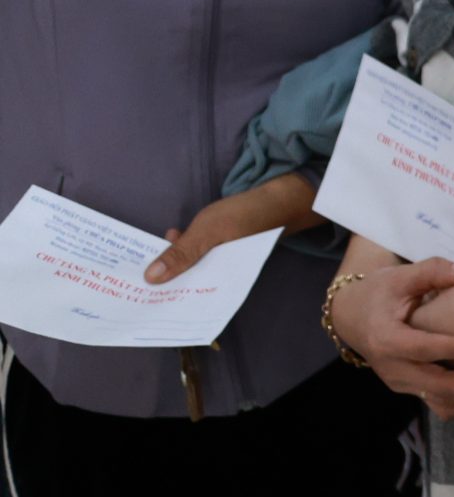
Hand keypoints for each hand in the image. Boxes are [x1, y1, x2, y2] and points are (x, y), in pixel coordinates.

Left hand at [147, 174, 319, 284]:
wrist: (274, 198)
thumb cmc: (244, 215)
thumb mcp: (207, 233)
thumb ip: (180, 254)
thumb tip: (150, 279)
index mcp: (219, 283)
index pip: (187, 298)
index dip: (164, 297)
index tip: (138, 294)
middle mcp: (219, 279)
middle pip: (186, 285)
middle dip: (164, 280)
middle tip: (135, 274)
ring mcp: (220, 266)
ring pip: (190, 271)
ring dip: (172, 262)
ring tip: (151, 253)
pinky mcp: (220, 253)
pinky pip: (196, 259)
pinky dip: (182, 252)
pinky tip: (172, 240)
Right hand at [331, 258, 453, 418]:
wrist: (353, 317)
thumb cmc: (380, 292)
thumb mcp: (401, 277)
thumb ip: (434, 271)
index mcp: (386, 339)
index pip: (421, 348)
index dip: (451, 347)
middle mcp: (392, 368)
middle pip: (435, 385)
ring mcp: (401, 383)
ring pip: (440, 399)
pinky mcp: (411, 389)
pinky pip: (439, 405)